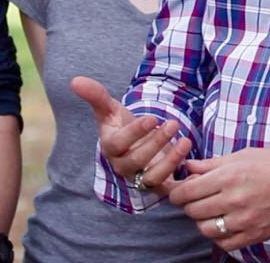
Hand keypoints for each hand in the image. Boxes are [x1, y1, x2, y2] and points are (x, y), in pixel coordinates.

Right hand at [71, 76, 191, 193]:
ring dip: (170, 161)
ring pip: (153, 177)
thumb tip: (75, 80)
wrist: (134, 144)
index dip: (135, 132)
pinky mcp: (158, 185)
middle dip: (156, 143)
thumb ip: (95, 95)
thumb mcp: (109, 109)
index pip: (119, 144)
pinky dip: (180, 184)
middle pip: (137, 160)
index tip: (152, 118)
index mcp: (111, 148)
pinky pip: (168, 189)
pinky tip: (194, 167)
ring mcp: (141, 177)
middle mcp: (124, 166)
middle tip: (173, 124)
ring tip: (185, 141)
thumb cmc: (120, 125)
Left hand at [169, 147, 269, 250]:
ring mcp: (245, 219)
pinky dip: (220, 237)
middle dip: (190, 206)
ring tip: (211, 213)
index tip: (179, 193)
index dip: (177, 193)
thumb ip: (212, 164)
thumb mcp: (243, 155)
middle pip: (193, 211)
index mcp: (229, 176)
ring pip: (206, 229)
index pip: (187, 192)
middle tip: (197, 201)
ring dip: (204, 222)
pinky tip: (225, 225)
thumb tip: (187, 167)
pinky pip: (225, 243)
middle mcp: (234, 199)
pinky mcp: (255, 234)